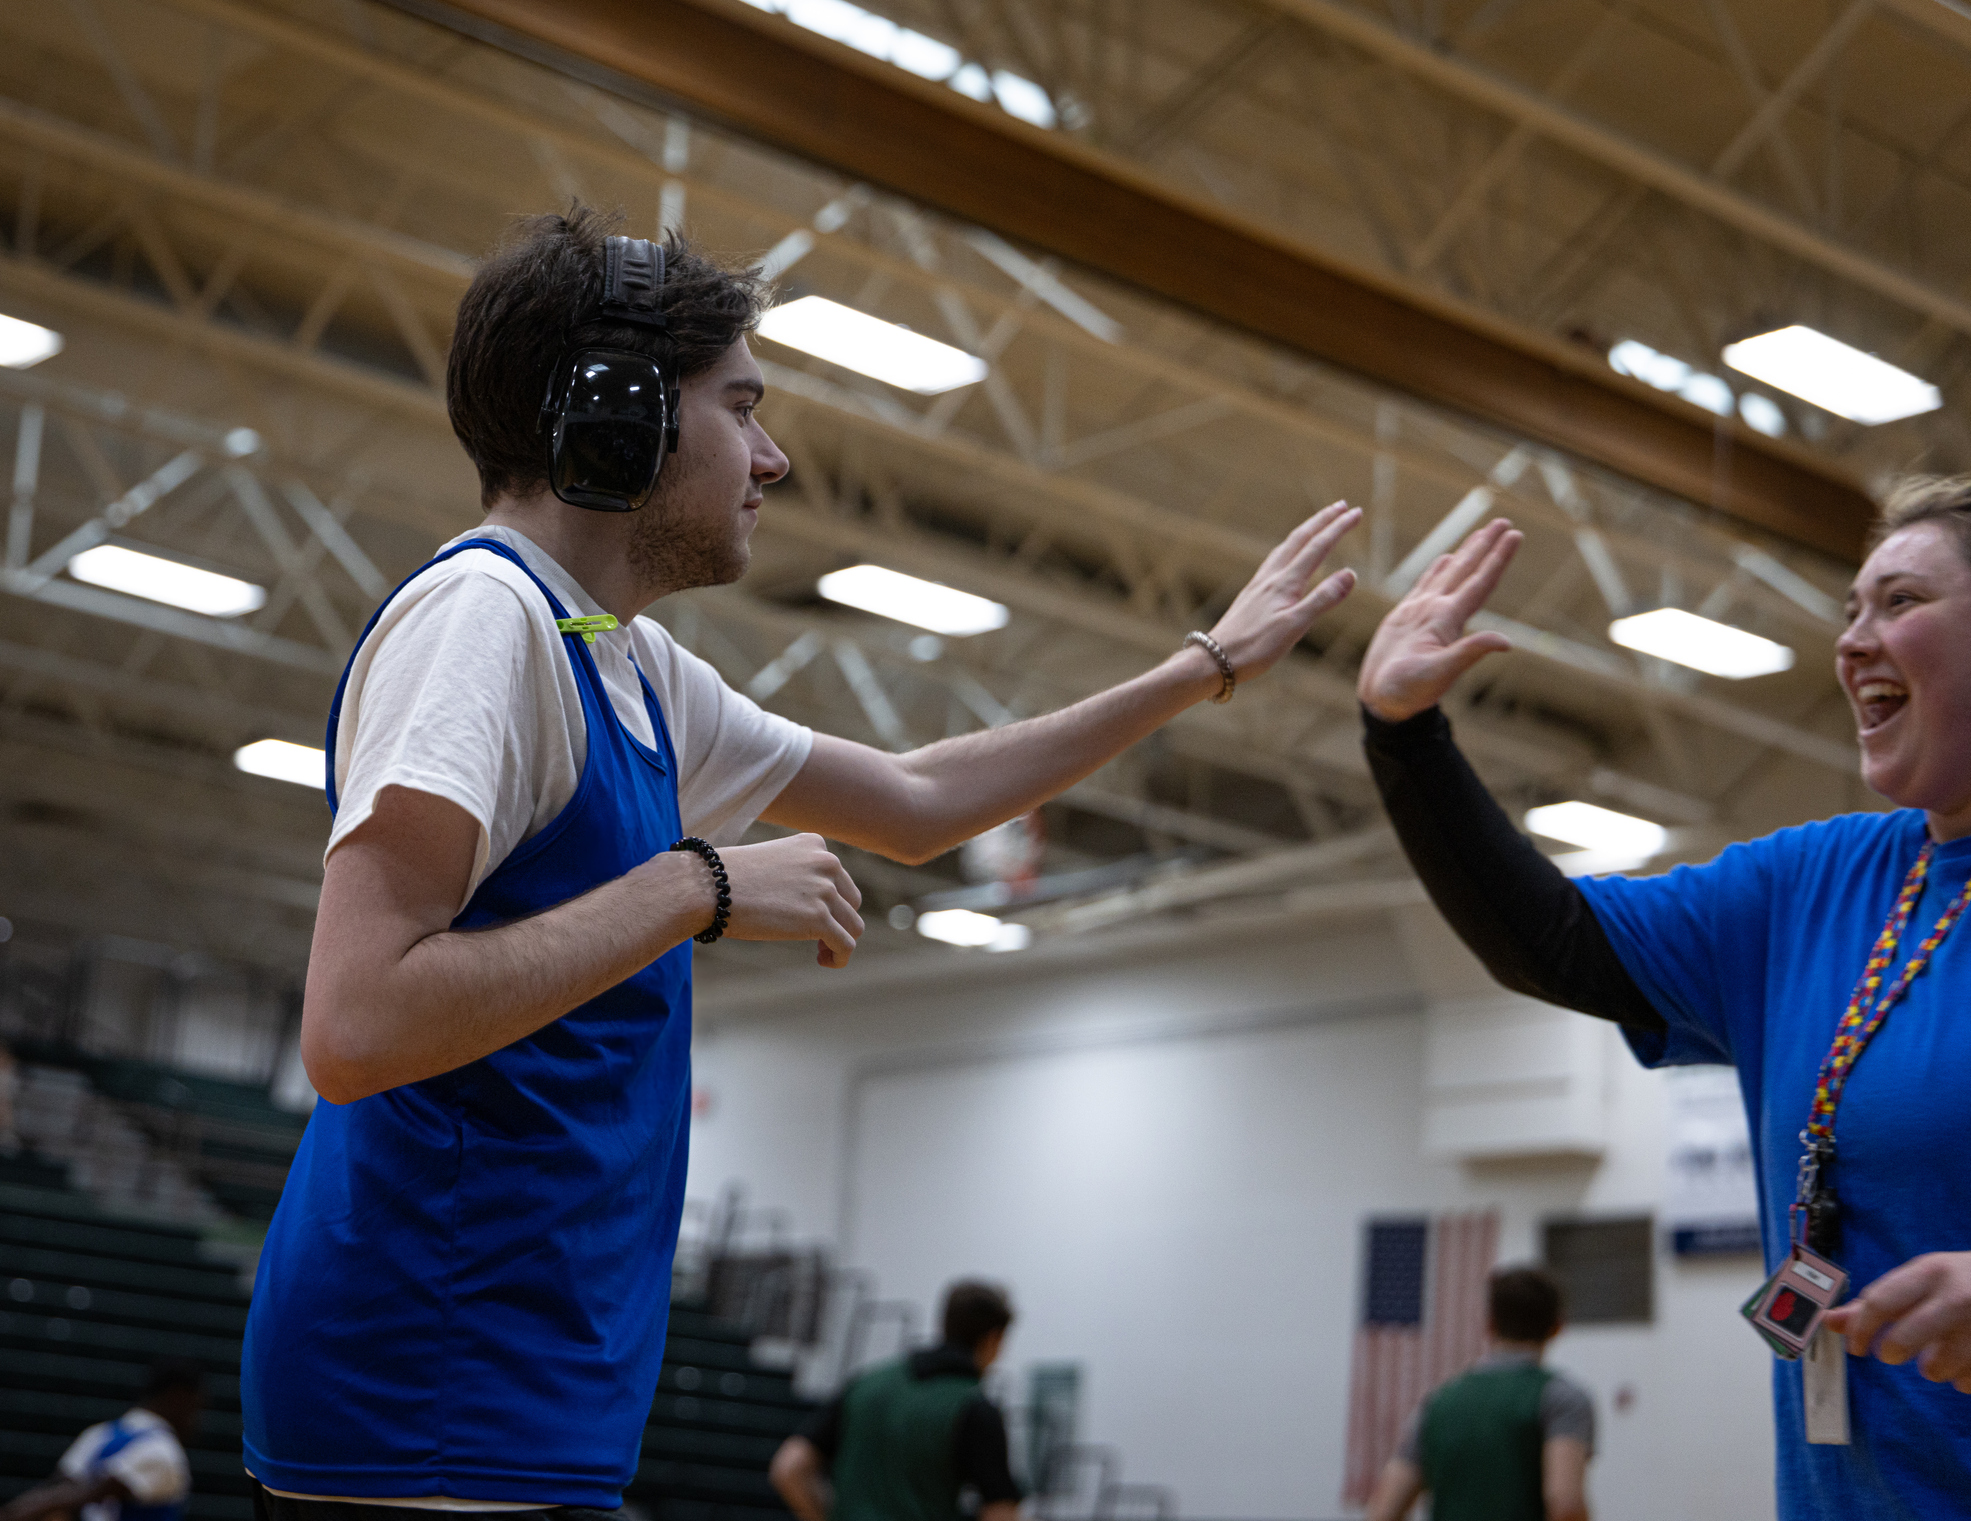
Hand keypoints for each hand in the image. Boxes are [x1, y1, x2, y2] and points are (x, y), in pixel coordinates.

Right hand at [711, 834, 864, 968]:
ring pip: (853, 925)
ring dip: (839, 942)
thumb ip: (798, 875)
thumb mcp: (773, 863)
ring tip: (819, 953)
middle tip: (815, 939)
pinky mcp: (819, 918)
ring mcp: (825, 890)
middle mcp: (827, 862)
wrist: (708, 887)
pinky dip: (840, 958)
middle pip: (851, 902)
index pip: (839, 879)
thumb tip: (814, 906)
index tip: (808, 916)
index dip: (829, 903)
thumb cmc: (729, 879)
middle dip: (837, 921)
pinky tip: (824, 962)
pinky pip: (847, 944)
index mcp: (816, 844)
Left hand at [1204, 501, 1361, 682]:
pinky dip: (1289, 549)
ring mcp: (1259, 584)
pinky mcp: (1252, 594)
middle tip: (1342, 505)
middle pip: (1300, 539)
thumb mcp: (1295, 626)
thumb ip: (1323, 599)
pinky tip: (1286, 557)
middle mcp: (1271, 577)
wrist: (1215, 658)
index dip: (1338, 528)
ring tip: (1318, 523)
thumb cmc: (1255, 647)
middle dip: (1323, 520)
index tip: (1357, 512)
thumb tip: (1351, 573)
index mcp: (1285, 583)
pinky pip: (1275, 561)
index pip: (1318, 547)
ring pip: (1286, 547)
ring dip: (1305, 532)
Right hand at [1357, 517, 1521, 721]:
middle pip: (1468, 572)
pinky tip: (1445, 560)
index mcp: (1449, 620)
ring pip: (1449, 575)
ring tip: (1480, 534)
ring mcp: (1423, 614)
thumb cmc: (1408, 692)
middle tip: (1503, 522)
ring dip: (1466, 553)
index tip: (1514, 535)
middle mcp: (1441, 612)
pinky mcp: (1404, 617)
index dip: (1498, 558)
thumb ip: (1470, 652)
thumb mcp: (1440, 673)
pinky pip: (1425, 585)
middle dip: (1486, 546)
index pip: (1480, 582)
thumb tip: (1507, 642)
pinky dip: (1436, 570)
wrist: (1383, 702)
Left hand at [1824, 1252, 1970, 1390]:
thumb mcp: (1920, 1280)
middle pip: (1903, 1340)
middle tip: (1892, 1351)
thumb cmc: (1958, 1282)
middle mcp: (1955, 1297)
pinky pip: (1966, 1382)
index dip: (1860, 1329)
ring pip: (1937, 1368)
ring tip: (1940, 1352)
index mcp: (1929, 1272)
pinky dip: (1962, 1377)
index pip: (1879, 1302)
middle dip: (1890, 1352)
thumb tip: (1829, 1321)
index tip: (1855, 1346)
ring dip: (1933, 1368)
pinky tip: (1966, 1360)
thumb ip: (1877, 1303)